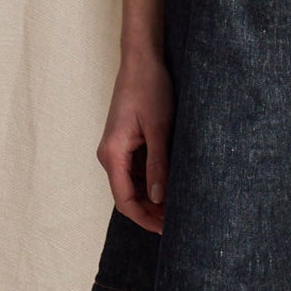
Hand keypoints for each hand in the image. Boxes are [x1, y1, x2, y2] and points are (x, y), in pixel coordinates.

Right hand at [98, 50, 174, 232]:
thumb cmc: (150, 89)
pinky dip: (152, 182)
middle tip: (179, 222)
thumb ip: (158, 164)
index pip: (125, 201)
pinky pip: (137, 171)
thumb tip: (158, 198)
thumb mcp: (159, 129)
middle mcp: (110, 155)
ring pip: (133, 185)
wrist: (142, 61)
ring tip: (180, 207)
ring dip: (153, 198)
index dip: (145, 219)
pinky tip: (172, 186)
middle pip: (128, 196)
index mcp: (113, 154)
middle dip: (151, 212)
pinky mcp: (126, 143)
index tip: (167, 229)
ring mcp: (117, 149)